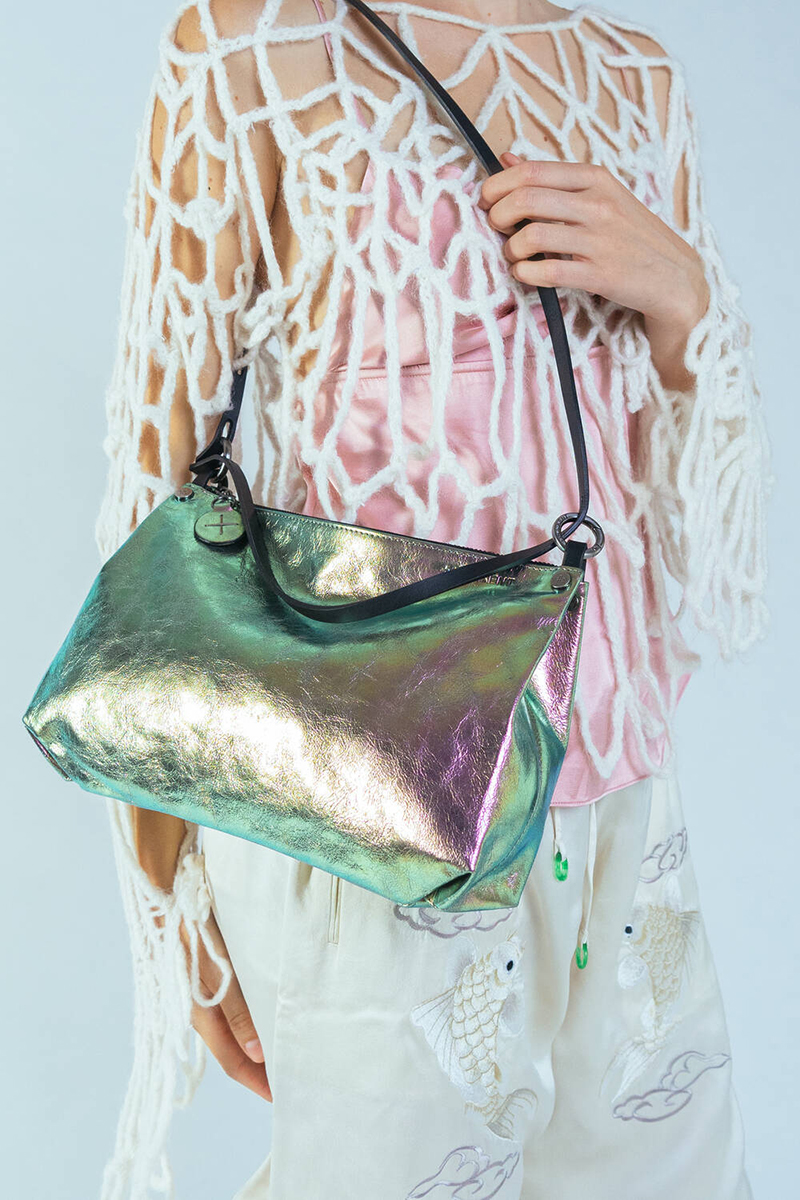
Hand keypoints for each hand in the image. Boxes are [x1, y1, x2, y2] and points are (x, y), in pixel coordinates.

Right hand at [179, 910, 272, 1101]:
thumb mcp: (219, 966)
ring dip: (254, 1041)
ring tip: (282, 1045)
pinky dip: (247, 1016)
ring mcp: (197, 989)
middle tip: (289, 1074)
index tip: (280, 1095)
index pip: (232, 1060)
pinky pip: (227, 1003)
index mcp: (199, 1012)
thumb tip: (256, 1053)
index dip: (256, 1081)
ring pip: (229, 1027)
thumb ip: (237, 1008)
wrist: (165, 886)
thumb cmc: (192, 924)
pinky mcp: (201, 970)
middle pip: (231, 1048)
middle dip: (258, 1066)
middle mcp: (196, 1006)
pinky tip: (262, 1009)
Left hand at [478, 151, 710, 390]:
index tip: (488, 200)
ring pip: (532, 236)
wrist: (675, 277)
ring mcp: (600, 240)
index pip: (532, 171)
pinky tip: (525, 273)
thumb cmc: (632, 235)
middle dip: (498, 215)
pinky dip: (526, 273)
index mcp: (595, 178)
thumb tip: (508, 158)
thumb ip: (554, 179)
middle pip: (526, 199)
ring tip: (514, 254)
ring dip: (510, 248)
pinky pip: (548, 272)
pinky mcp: (600, 275)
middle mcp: (597, 204)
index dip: (497, 186)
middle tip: (498, 228)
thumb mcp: (601, 195)